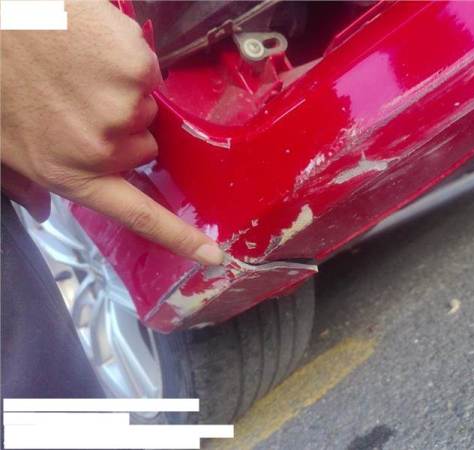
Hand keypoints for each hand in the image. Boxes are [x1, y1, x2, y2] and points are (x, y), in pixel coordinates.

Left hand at [1, 0, 223, 264]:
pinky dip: (129, 57)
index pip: (139, 216)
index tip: (213, 256)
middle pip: (145, 146)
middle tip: (83, 99)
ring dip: (124, 89)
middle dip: (124, 127)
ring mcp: (124, 110)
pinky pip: (150, 70)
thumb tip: (41, 211)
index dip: (181, 238)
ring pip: (147, 105)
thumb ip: (23, 184)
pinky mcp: (136, 70)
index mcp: (71, 173)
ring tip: (81, 66)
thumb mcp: (0, 145)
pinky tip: (94, 47)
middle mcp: (104, 150)